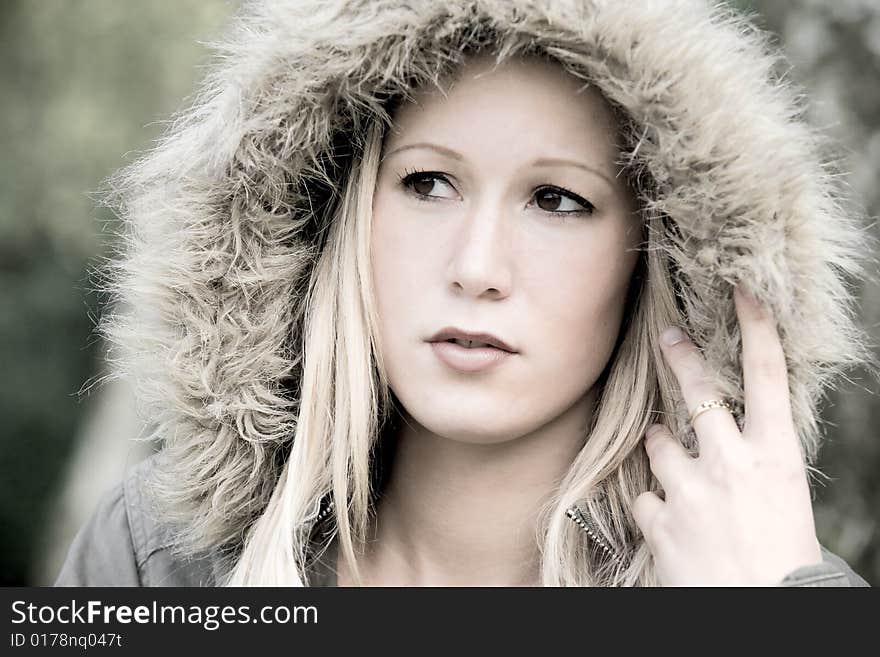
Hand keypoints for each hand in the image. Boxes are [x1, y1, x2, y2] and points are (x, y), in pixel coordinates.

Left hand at [632, 283, 822, 585]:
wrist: (767, 614)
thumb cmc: (783, 558)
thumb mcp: (784, 498)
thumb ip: (754, 461)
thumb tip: (727, 438)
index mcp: (776, 457)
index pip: (767, 377)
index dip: (756, 328)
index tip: (743, 291)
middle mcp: (731, 464)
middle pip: (698, 393)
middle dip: (681, 361)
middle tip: (667, 338)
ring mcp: (691, 489)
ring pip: (658, 443)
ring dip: (663, 451)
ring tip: (681, 476)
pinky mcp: (660, 519)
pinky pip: (644, 494)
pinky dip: (654, 504)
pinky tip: (673, 524)